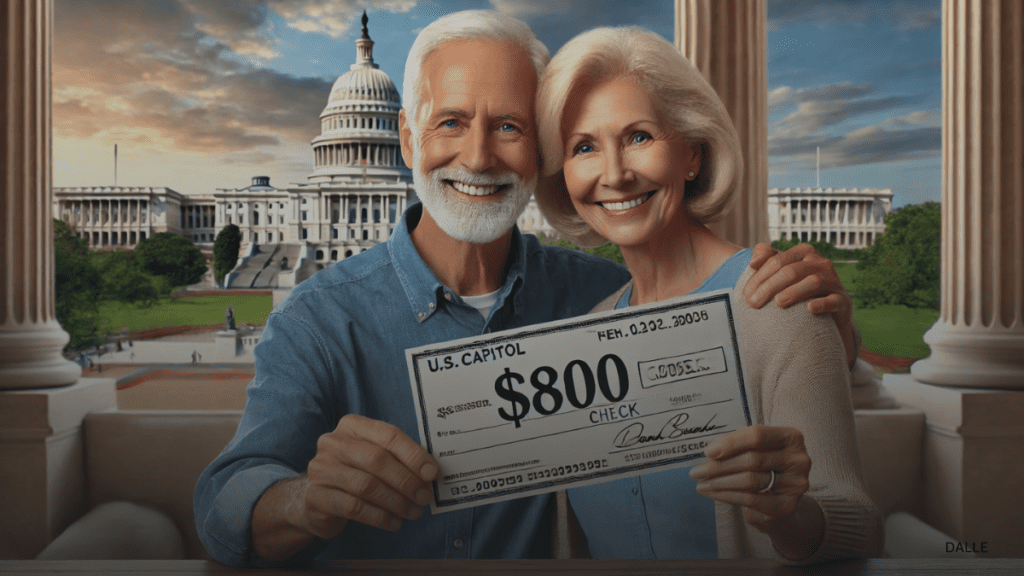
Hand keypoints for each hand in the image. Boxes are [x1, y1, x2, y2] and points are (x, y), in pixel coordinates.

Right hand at [296, 414, 437, 538]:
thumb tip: (430, 473)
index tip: (432, 473)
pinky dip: (379, 517)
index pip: (389, 435)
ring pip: (366, 485)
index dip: (414, 455)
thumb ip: (397, 459)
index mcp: (352, 426)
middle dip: (406, 480)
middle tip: (425, 496)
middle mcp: (333, 443)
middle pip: (377, 459)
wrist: (317, 499)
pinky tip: (394, 522)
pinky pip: (354, 507)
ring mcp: (321, 469)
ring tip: (413, 511)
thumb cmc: (355, 474)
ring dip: (396, 501)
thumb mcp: (374, 458)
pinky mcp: (316, 496)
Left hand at [689, 425, 810, 530]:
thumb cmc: (764, 467)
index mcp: (791, 437)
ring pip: (750, 480)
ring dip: (719, 482)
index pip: (757, 435)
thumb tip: (710, 451)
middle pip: (752, 459)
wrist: (781, 499)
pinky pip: (751, 499)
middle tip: (696, 471)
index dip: (730, 443)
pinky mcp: (788, 505)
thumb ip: (737, 446)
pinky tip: (712, 493)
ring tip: (701, 483)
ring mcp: (796, 483)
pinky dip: (727, 495)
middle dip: (719, 466)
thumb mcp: (755, 450)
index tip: (708, 451)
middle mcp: (798, 459)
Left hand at [745, 243, 854, 365]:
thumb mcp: (782, 271)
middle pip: (791, 271)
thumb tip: (753, 262)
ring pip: (813, 282)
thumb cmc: (797, 288)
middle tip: (753, 303)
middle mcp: (821, 263)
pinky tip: (809, 308)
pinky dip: (822, 304)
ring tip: (778, 303)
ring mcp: (833, 281)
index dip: (759, 277)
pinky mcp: (842, 301)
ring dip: (793, 292)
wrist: (826, 313)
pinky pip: (834, 300)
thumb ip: (766, 258)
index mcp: (804, 252)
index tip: (745, 294)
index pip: (778, 261)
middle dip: (769, 287)